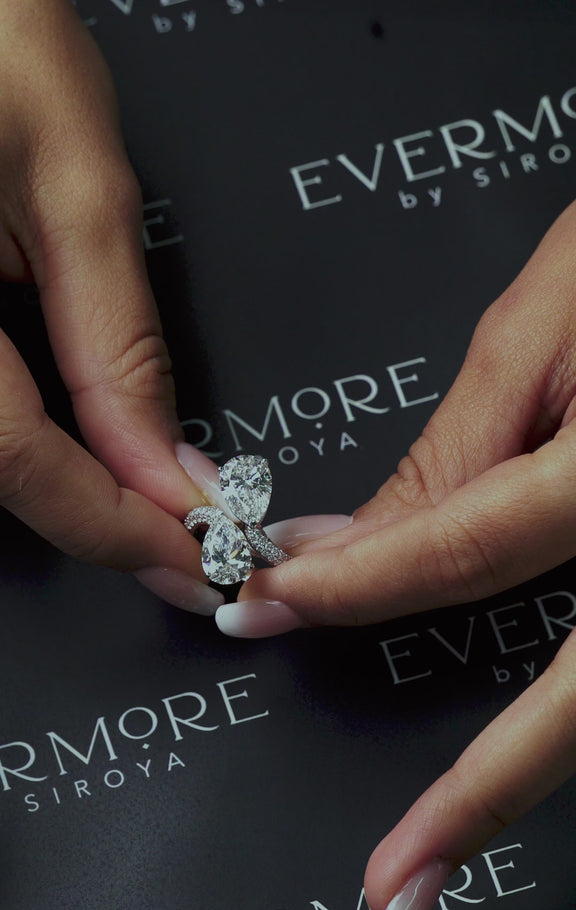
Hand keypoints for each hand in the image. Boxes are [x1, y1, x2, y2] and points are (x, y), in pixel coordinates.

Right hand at [0, 0, 223, 613]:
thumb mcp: (73, 179)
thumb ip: (117, 333)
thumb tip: (162, 450)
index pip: (20, 459)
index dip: (115, 522)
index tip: (193, 547)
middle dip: (95, 521)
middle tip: (180, 549)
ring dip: (62, 492)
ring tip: (144, 512)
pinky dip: (31, 444)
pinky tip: (86, 452)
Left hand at [220, 199, 575, 909]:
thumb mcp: (548, 323)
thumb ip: (461, 448)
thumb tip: (360, 541)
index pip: (464, 546)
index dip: (358, 585)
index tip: (269, 605)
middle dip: (479, 795)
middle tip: (397, 879)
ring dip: (524, 777)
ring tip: (442, 847)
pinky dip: (564, 707)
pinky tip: (522, 743)